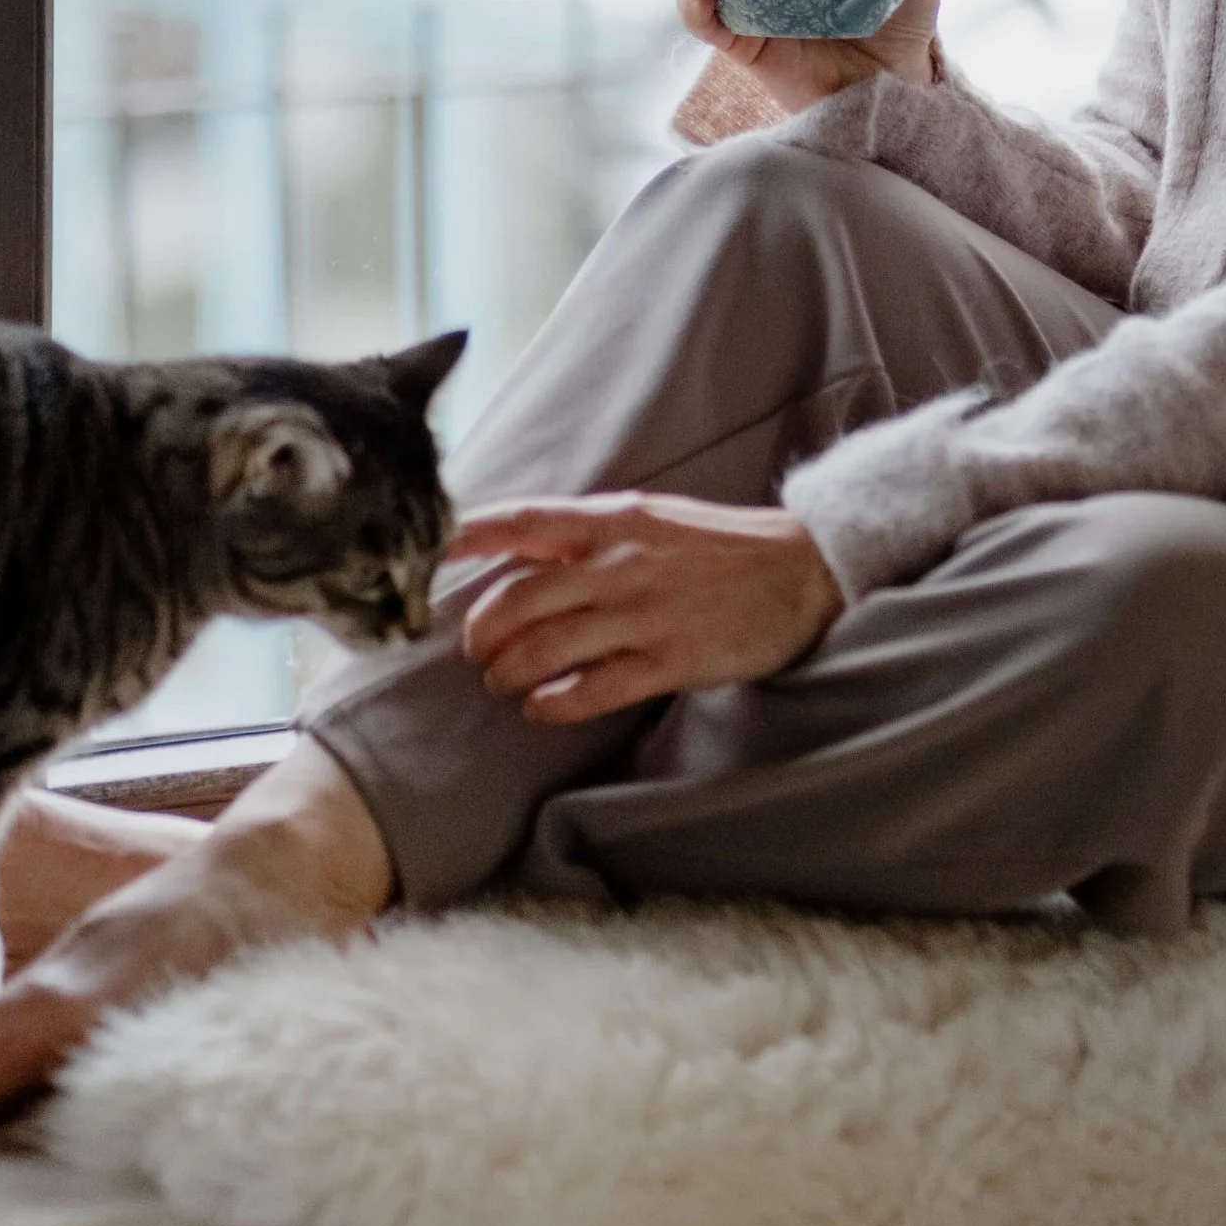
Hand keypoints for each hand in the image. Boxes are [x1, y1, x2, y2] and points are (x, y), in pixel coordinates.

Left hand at [446, 492, 845, 726]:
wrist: (802, 570)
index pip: (520, 522)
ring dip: (510, 671)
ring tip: (503, 682)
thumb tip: (518, 550)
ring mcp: (645, 613)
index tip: (423, 554)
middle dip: (481, 632)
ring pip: (546, 648)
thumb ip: (587, 534)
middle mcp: (621, 562)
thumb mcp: (649, 517)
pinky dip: (555, 703)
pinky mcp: (671, 659)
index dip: (465, 538)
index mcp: (611, 519)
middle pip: (518, 599)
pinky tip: (542, 708)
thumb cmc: (718, 545)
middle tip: (475, 650)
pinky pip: (594, 689)